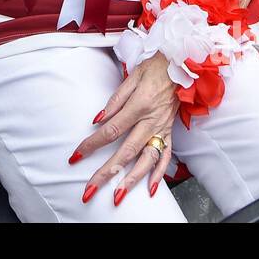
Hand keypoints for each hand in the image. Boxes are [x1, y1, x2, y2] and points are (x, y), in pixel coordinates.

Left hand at [72, 54, 178, 204]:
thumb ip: (115, 100)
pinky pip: (166, 156)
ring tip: (118, 195)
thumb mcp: (132, 76)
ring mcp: (162, 129)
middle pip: (126, 152)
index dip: (92, 144)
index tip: (76, 156)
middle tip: (91, 189)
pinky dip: (160, 174)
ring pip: (147, 160)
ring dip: (132, 180)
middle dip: (107, 172)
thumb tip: (98, 119)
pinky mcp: (170, 132)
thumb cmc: (154, 67)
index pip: (111, 131)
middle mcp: (151, 121)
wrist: (182, 64)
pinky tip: (150, 188)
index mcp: (139, 106)